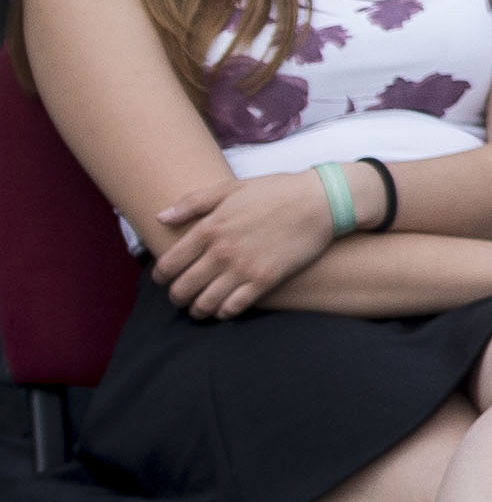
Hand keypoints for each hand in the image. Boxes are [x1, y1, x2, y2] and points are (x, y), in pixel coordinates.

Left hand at [147, 171, 342, 319]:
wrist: (321, 201)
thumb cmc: (276, 191)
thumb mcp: (231, 188)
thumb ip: (193, 202)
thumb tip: (160, 217)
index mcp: (209, 228)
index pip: (168, 265)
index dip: (161, 277)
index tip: (166, 278)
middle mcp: (221, 251)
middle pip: (182, 289)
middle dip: (177, 297)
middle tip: (182, 296)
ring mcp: (243, 268)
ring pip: (204, 303)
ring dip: (197, 309)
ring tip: (200, 306)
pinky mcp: (265, 280)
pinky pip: (233, 308)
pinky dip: (223, 312)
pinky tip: (225, 307)